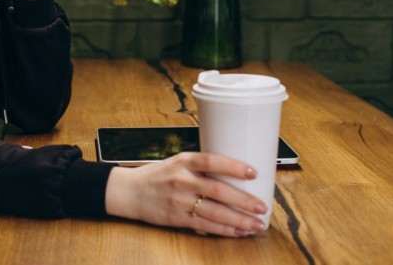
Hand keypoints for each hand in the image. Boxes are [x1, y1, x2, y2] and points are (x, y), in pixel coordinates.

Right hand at [104, 152, 267, 236]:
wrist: (130, 191)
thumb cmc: (158, 175)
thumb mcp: (177, 162)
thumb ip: (201, 167)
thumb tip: (235, 172)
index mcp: (183, 161)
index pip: (211, 160)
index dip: (233, 166)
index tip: (253, 172)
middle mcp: (181, 180)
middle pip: (217, 190)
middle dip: (243, 200)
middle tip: (262, 206)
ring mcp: (178, 201)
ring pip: (214, 212)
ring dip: (238, 219)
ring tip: (256, 224)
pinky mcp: (176, 218)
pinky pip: (204, 226)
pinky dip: (223, 230)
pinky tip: (238, 232)